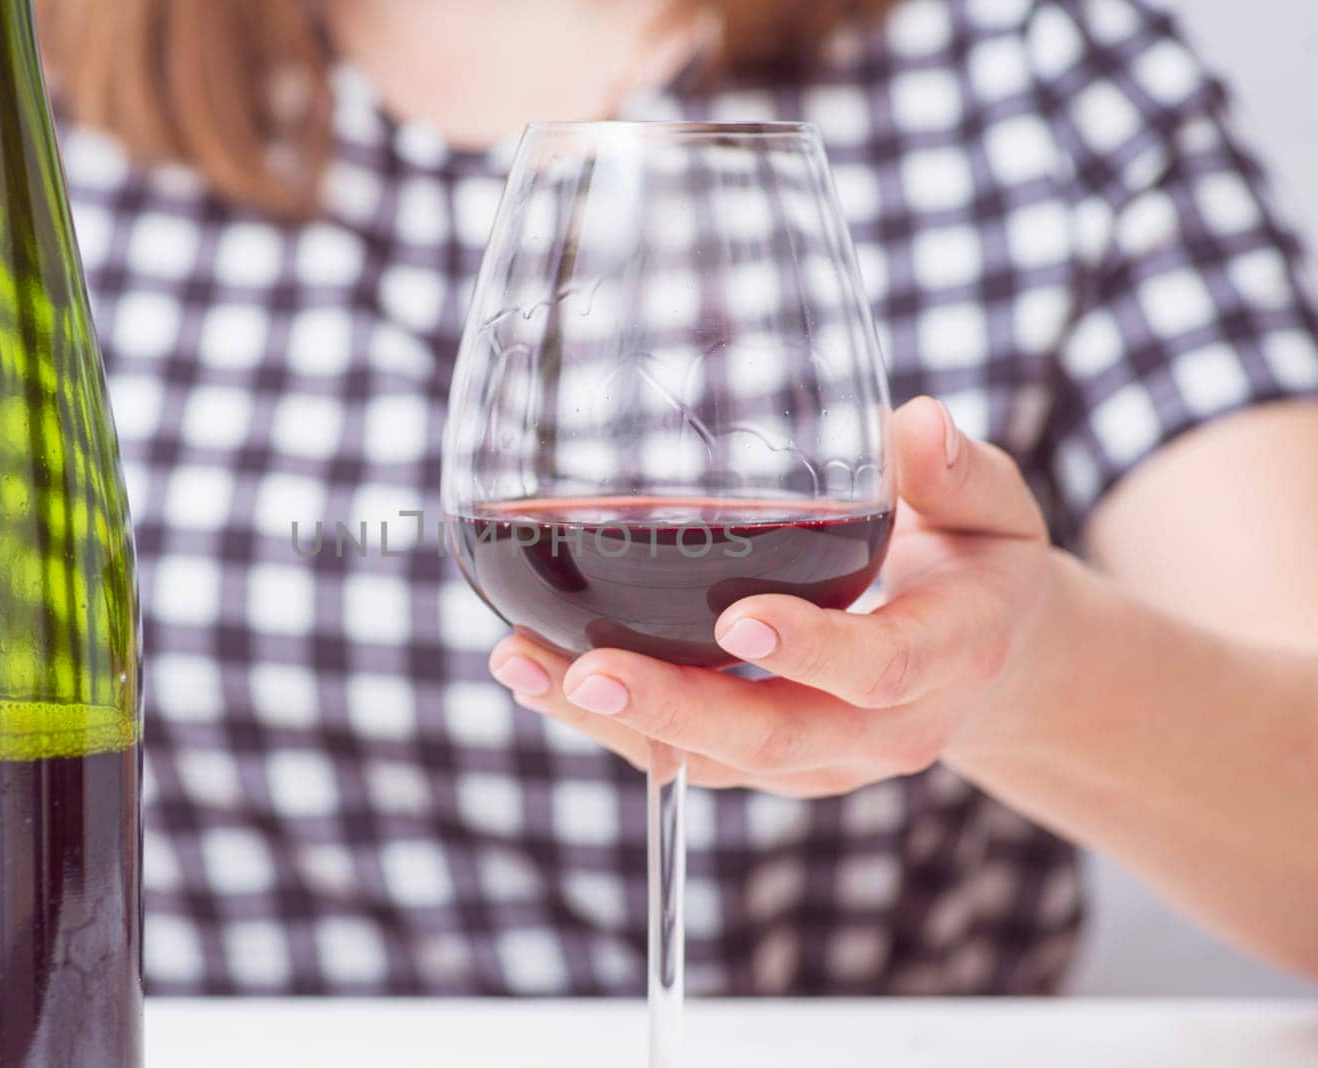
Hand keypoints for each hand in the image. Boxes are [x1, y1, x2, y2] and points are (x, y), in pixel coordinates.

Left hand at [487, 397, 1055, 795]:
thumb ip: (955, 471)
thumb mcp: (995, 509)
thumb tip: (915, 422)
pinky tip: (534, 668)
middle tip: (586, 673)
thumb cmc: (979, 563)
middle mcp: (883, 728)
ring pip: (713, 761)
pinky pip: (686, 755)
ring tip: (523, 665)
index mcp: (948, 656)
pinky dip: (609, 720)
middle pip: (776, 738)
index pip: (880, 668)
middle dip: (675, 711)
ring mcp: (822, 758)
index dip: (812, 652)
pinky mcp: (770, 762)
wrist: (987, 658)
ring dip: (615, 723)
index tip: (739, 621)